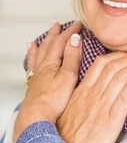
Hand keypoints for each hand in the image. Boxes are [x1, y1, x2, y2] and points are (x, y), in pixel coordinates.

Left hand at [13, 21, 82, 141]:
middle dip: (54, 34)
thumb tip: (75, 39)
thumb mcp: (68, 76)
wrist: (36, 117)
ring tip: (37, 39)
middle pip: (48, 46)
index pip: (61, 42)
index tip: (79, 24)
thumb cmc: (53, 100)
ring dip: (40, 45)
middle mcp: (42, 67)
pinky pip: (31, 68)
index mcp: (51, 63)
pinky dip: (31, 61)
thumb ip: (71, 57)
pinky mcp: (34, 87)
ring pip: (37, 55)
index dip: (70, 32)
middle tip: (57, 24)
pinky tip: (31, 62)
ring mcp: (37, 77)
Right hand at [57, 52, 126, 142]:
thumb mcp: (73, 111)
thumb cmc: (68, 137)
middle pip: (113, 66)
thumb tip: (96, 90)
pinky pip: (125, 94)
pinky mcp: (111, 119)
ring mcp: (102, 105)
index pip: (101, 64)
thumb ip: (84, 98)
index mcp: (82, 90)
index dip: (117, 55)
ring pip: (120, 76)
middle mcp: (92, 94)